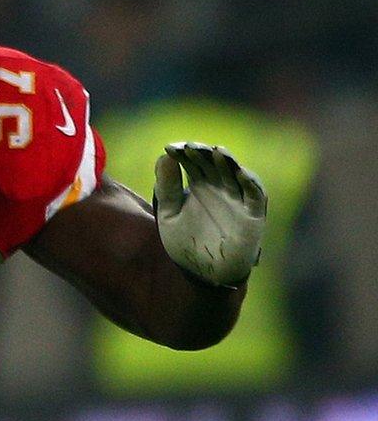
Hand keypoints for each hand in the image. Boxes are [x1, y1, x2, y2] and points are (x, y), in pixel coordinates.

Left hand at [155, 142, 267, 286]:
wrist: (204, 272)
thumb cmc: (186, 242)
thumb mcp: (168, 214)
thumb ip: (166, 188)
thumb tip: (164, 156)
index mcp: (198, 185)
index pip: (192, 162)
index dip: (184, 153)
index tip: (171, 148)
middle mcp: (220, 188)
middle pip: (214, 163)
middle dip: (204, 153)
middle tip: (191, 147)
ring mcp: (237, 199)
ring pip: (236, 174)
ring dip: (228, 162)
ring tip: (217, 151)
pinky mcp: (253, 214)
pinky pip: (256, 195)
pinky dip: (250, 182)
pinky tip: (240, 172)